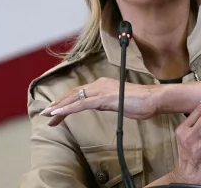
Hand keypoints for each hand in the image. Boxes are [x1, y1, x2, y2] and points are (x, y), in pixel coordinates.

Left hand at [43, 77, 160, 125]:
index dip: (66, 101)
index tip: (56, 111)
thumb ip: (106, 102)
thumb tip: (97, 105)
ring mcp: (101, 90)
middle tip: (46, 114)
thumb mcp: (119, 103)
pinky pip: (82, 104)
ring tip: (48, 115)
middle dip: (58, 104)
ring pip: (74, 98)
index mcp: (102, 85)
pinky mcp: (104, 98)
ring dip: (59, 106)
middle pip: (73, 94)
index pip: (79, 93)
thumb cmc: (141, 102)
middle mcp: (99, 84)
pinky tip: (60, 113)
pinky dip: (69, 108)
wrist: (154, 99)